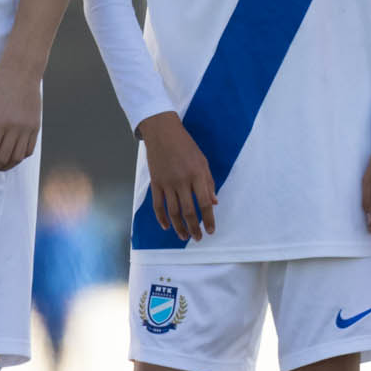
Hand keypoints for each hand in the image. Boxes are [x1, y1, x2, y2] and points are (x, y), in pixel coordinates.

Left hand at [0, 68, 41, 172]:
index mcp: (1, 121)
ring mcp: (29, 128)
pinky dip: (17, 159)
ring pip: (17, 158)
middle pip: (2, 158)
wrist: (22, 72)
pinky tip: (8, 157)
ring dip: (3, 166)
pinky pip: (28, 151)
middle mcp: (17, 128)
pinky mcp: (36, 127)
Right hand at [138, 111, 215, 239]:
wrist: (162, 133)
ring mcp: (167, 182)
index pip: (205, 203)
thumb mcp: (203, 161)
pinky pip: (157, 205)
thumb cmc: (186, 146)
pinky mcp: (155, 183)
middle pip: (189, 211)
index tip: (211, 230)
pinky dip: (161, 218)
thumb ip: (208, 182)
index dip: (209, 219)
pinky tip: (167, 226)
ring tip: (184, 237)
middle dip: (194, 228)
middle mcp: (182, 180)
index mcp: (197, 174)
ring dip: (179, 227)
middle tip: (198, 238)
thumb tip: (214, 203)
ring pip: (173, 211)